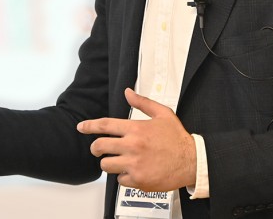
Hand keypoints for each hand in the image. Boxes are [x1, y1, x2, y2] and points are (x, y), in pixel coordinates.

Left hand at [77, 88, 196, 191]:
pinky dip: (123, 177)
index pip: (105, 125)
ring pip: (106, 165)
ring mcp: (134, 165)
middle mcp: (132, 146)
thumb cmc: (178, 138)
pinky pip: (120, 180)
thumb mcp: (163, 114)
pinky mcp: (138, 180)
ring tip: (118, 161)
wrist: (192, 161)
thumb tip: (128, 92)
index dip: (89, 126)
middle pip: (100, 147)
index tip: (81, 127)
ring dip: (109, 163)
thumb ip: (143, 103)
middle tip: (97, 149)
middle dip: (95, 148)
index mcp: (136, 129)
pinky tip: (133, 171)